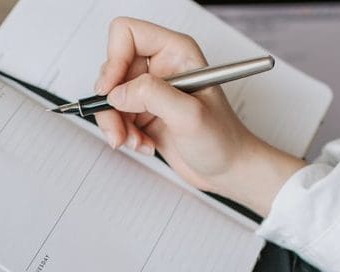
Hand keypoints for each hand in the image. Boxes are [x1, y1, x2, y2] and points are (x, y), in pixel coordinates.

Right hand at [95, 17, 303, 215]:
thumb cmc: (223, 140)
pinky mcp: (145, 112)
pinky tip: (143, 144)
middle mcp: (162, 66)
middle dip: (112, 102)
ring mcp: (152, 91)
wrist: (229, 170)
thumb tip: (118, 92)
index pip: (127, 34)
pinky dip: (123, 134)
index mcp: (176, 52)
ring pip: (110, 96)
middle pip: (113, 69)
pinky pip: (116, 116)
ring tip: (135, 141)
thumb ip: (152, 96)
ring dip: (116, 123)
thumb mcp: (190, 115)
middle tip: (120, 127)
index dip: (113, 59)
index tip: (110, 90)